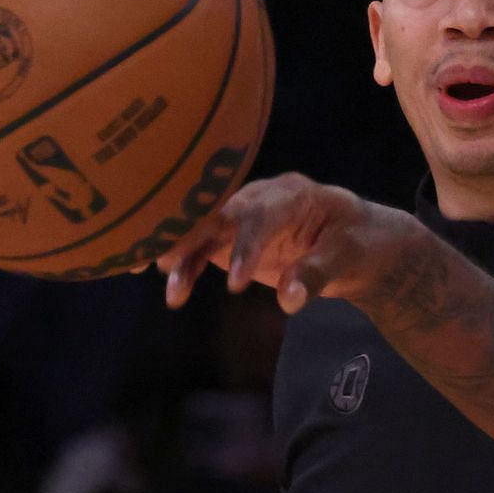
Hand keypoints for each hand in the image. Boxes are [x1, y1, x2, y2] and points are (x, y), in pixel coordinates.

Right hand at [154, 172, 384, 313]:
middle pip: (220, 214)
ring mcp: (240, 215)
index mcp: (293, 194)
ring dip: (179, 255)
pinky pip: (196, 246)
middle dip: (193, 237)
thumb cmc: (358, 243)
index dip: (248, 245)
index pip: (264, 216)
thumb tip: (289, 298)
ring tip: (167, 289)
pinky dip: (174, 258)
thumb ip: (318, 274)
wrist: (358, 241)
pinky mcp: (228, 237)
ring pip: (201, 230)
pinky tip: (136, 266)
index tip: (238, 284)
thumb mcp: (350, 258)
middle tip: (168, 265)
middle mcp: (260, 198)